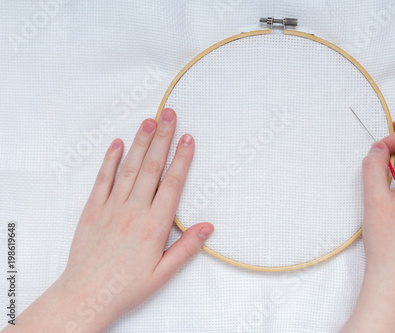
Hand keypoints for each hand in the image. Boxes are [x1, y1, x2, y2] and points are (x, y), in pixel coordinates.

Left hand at [4, 108, 213, 332]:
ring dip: (140, 143)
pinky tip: (118, 144)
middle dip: (162, 138)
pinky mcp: (92, 210)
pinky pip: (102, 180)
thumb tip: (207, 227)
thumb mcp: (163, 273)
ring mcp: (111, 208)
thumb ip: (186, 248)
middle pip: (152, 167)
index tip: (187, 138)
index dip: (182, 158)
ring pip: (130, 169)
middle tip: (168, 114)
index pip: (172, 184)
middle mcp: (133, 211)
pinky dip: (110, 160)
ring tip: (149, 121)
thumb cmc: (127, 287)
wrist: (87, 296)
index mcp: (154, 226)